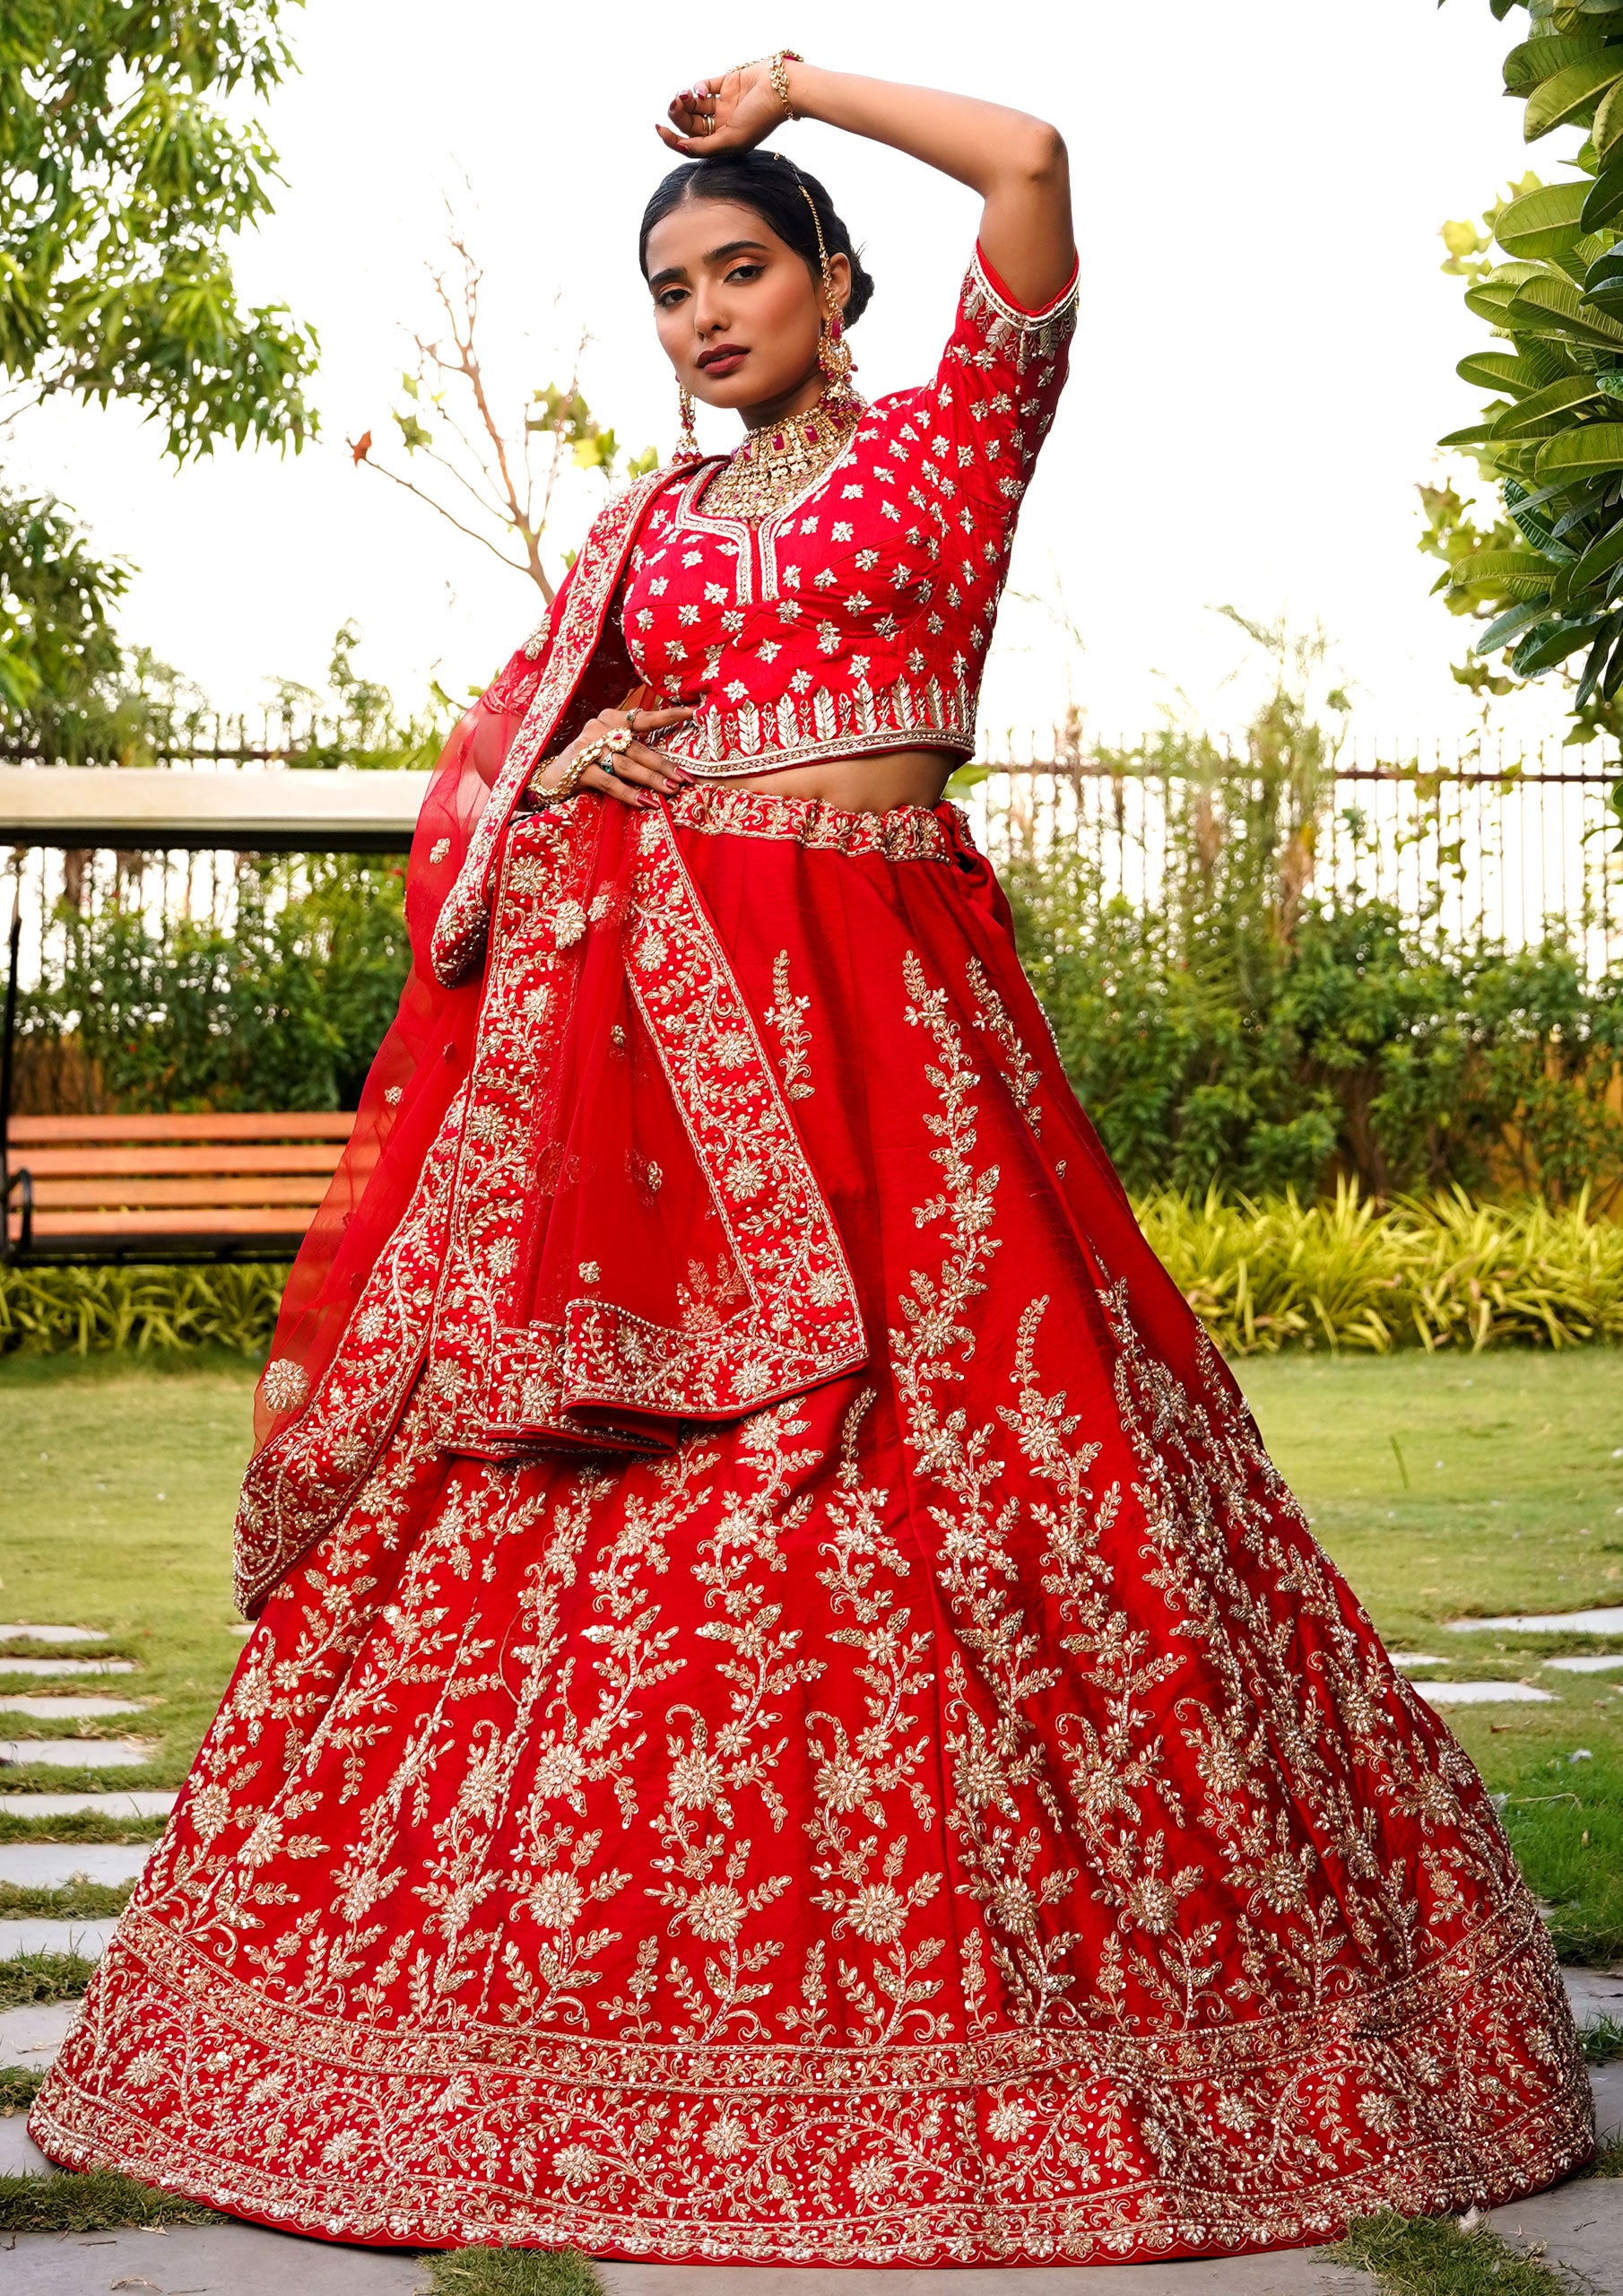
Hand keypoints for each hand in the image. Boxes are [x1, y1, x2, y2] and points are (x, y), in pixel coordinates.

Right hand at [531, 705, 696, 809]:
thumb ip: (632, 746)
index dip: (668, 715)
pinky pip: (610, 783)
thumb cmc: (586, 763)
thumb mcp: (609, 748)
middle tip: (687, 777)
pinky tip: (647, 803)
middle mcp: (599, 729)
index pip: (643, 717)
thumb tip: (670, 762)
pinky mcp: (579, 769)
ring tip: (672, 790)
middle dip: (665, 765)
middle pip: (639, 748)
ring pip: (627, 765)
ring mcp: (587, 748)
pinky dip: (629, 794)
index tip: (692, 712)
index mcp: (610, 719)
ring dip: (652, 779)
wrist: (548, 778)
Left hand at [657, 63, 786, 156]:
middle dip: (678, 115)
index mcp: (724, 143)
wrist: (782, 90)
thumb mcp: (731, 140)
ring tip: (684, 95)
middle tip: (675, 104)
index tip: (658, 129)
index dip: (672, 139)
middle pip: (690, 123)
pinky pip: (704, 86)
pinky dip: (698, 88)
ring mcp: (725, 105)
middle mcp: (723, 126)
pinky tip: (701, 92)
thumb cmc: (761, 118)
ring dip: (684, 100)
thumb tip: (680, 148)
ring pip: (694, 105)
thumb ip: (704, 147)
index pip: (691, 144)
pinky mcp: (727, 84)